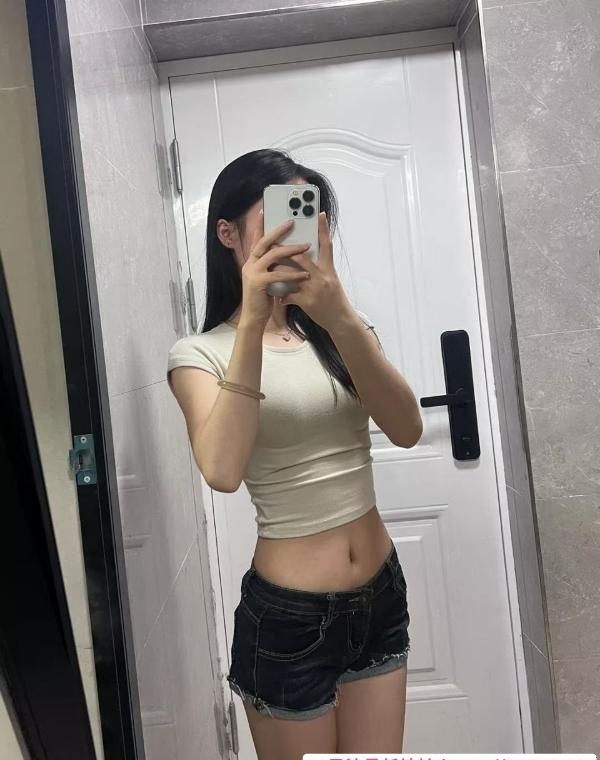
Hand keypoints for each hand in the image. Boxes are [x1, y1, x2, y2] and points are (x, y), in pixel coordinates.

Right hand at [239, 214, 311, 327]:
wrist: (254, 319)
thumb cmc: (263, 299)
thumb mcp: (268, 279)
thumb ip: (273, 266)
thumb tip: (287, 255)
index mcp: (252, 262)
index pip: (256, 239)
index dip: (260, 225)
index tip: (264, 211)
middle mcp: (250, 264)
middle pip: (264, 241)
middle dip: (279, 230)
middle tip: (293, 222)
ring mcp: (252, 273)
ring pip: (273, 255)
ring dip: (291, 250)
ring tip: (306, 246)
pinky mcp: (258, 283)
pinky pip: (278, 274)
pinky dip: (293, 274)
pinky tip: (304, 274)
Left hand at [279, 212, 351, 330]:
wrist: (340, 320)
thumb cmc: (335, 299)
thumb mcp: (331, 280)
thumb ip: (321, 268)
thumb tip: (307, 257)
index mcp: (329, 269)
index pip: (326, 245)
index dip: (323, 229)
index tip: (319, 214)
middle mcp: (322, 276)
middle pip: (302, 257)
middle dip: (286, 250)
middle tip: (274, 242)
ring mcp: (314, 289)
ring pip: (291, 275)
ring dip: (278, 271)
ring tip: (268, 268)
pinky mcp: (307, 302)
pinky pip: (289, 295)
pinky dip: (282, 296)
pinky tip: (277, 298)